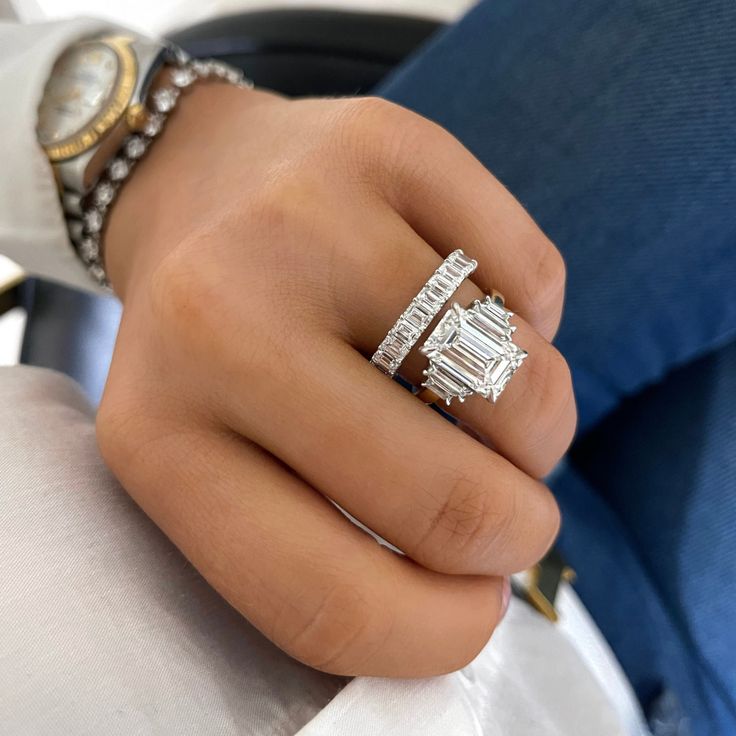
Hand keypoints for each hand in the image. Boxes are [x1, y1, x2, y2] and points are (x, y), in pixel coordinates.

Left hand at [99, 81, 575, 676]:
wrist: (192, 183)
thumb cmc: (221, 345)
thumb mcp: (224, 455)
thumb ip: (325, 540)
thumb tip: (470, 589)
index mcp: (160, 437)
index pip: (324, 596)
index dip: (435, 633)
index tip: (476, 612)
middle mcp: (216, 319)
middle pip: (440, 497)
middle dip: (514, 528)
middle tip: (513, 513)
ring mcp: (304, 216)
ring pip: (513, 380)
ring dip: (537, 424)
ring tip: (493, 405)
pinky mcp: (386, 141)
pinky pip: (536, 278)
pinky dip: (534, 318)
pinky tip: (477, 305)